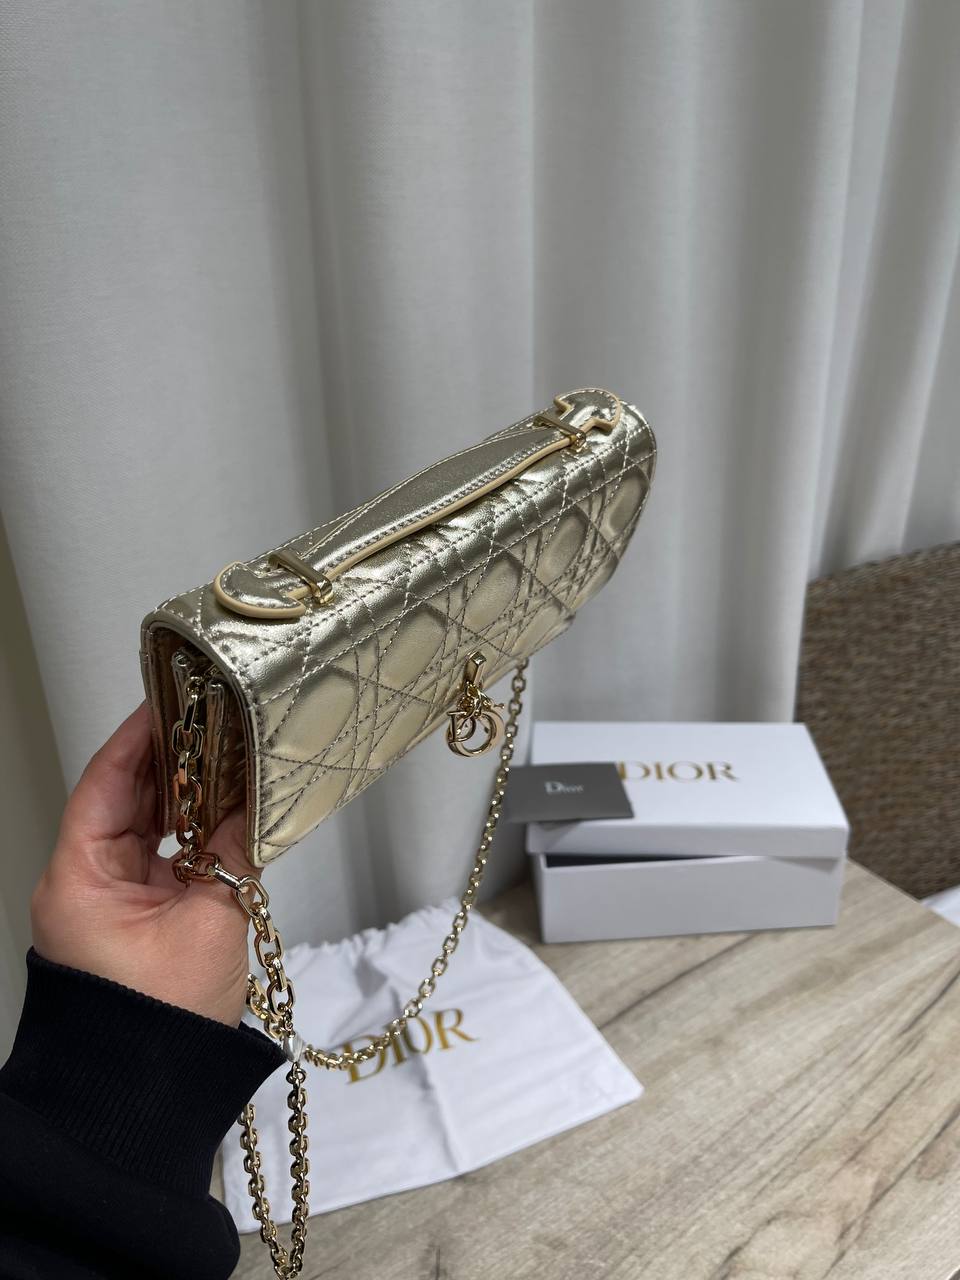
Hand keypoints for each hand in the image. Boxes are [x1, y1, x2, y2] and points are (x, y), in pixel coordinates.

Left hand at [31, 701, 253, 1025]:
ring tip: (226, 757)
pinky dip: (187, 835)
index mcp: (78, 878)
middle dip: (170, 761)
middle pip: (124, 800)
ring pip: (143, 829)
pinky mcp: (132, 920)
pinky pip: (158, 860)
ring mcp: (107, 903)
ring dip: (182, 797)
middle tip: (215, 720)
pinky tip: (222, 811)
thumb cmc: (164, 1020)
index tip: (175, 699)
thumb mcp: (211, 923)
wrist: (148, 1099)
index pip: (106, 783)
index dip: (140, 737)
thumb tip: (256, 802)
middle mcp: (83, 883)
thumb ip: (234, 852)